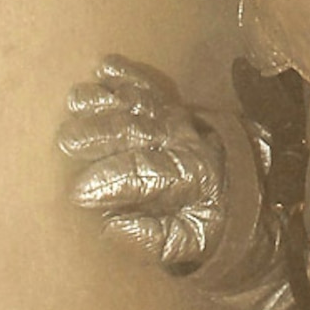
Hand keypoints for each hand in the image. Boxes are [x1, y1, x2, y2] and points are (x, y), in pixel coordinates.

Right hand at [57, 55, 226, 268]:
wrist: (242, 193)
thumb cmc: (206, 224)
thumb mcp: (187, 242)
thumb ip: (151, 238)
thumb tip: (109, 226)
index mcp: (192, 177)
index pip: (148, 174)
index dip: (112, 181)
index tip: (77, 192)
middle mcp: (186, 141)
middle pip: (140, 131)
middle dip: (101, 133)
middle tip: (67, 141)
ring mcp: (178, 119)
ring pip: (141, 103)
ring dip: (106, 99)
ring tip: (76, 100)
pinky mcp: (170, 105)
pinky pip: (148, 86)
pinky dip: (126, 74)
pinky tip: (103, 68)